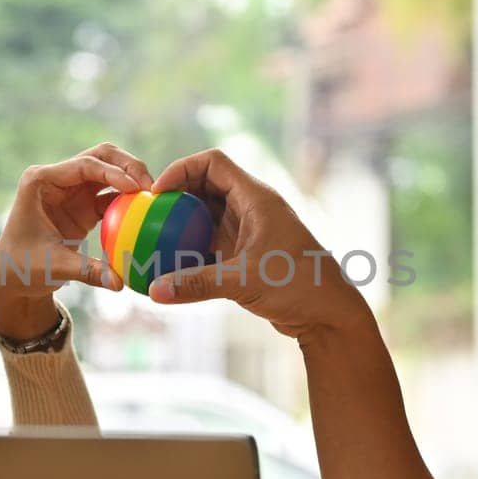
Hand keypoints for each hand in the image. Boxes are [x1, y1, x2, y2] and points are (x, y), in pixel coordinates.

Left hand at [0, 143, 152, 340]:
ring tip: (154, 195)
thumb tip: (120, 283)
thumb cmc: (24, 268)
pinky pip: (111, 194)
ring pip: (109, 169)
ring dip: (132, 178)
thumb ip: (88, 271)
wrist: (13, 276)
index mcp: (41, 180)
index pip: (83, 165)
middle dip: (128, 165)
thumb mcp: (55, 268)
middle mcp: (56, 177)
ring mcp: (71, 188)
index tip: (137, 188)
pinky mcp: (83, 203)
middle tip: (151, 185)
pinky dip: (129, 199)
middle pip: (100, 156)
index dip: (113, 172)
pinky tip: (147, 211)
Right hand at [147, 149, 370, 342]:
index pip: (213, 162)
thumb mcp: (244, 282)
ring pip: (207, 214)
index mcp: (257, 199)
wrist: (330, 315)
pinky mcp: (247, 254)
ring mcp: (250, 231)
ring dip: (181, 222)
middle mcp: (253, 208)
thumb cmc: (299, 288)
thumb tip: (154, 290)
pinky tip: (168, 263)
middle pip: (206, 185)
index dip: (182, 169)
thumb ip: (197, 284)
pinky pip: (211, 241)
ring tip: (152, 235)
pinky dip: (191, 247)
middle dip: (176, 194)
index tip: (157, 192)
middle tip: (147, 213)